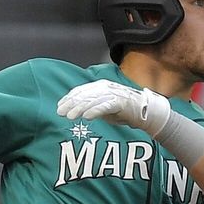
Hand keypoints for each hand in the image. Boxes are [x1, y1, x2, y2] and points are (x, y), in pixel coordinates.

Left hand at [56, 80, 170, 135]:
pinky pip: (105, 106)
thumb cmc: (121, 110)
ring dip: (80, 109)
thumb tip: (72, 111)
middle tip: (60, 113)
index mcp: (100, 86)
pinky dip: (95, 111)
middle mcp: (105, 87)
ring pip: (93, 100)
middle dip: (71, 104)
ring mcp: (113, 94)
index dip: (69, 98)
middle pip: (84, 95)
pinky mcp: (121, 102)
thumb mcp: (102, 108)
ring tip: (70, 117)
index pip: (81, 91)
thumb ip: (89, 106)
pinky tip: (87, 117)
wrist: (144, 112)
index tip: (59, 107)